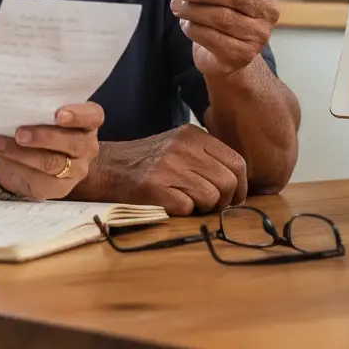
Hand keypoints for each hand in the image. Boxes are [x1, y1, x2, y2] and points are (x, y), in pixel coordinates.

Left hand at [0, 103, 103, 200]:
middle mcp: (88, 146)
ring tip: (0, 144)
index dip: (78, 115)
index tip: (58, 114)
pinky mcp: (61, 188)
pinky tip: (3, 156)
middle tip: (19, 133)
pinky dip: (18, 165)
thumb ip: (40, 111)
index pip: (93, 116)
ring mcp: (77, 169)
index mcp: (88, 122)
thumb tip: (17, 106)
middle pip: (74, 143)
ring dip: (23, 153)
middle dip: (44, 137)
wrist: (27, 162)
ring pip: (53, 162)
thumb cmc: (38, 127)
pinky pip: (40, 179)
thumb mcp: (42, 116)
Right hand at [72, 125, 247, 215]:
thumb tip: (239, 183)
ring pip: (212, 197)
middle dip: (225, 201)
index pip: (237, 162)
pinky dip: (183, 212)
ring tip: (187, 202)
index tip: (234, 198)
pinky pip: (188, 208)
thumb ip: (207, 157)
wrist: (107, 167)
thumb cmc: (148, 162)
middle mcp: (183, 147)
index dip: (241, 186)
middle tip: (211, 206)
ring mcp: (169, 167)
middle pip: (228, 182)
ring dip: (204, 208)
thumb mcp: (179, 147)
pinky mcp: (156, 187)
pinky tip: (170, 204)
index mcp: (193, 136)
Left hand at [171, 0, 278, 78]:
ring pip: (222, 17)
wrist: (228, 53)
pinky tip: (186, 23)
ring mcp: (258, 35)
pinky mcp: (242, 55)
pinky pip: (212, 37)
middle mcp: (268, 11)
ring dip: (193, 10)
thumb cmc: (224, 11)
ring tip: (176, 6)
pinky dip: (193, 28)